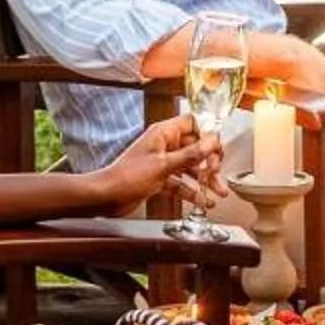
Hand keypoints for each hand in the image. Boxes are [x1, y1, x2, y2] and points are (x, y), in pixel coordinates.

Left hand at [93, 114, 223, 216]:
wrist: (106, 197)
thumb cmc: (127, 177)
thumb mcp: (163, 165)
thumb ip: (190, 155)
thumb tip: (211, 143)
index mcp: (164, 133)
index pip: (193, 123)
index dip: (208, 133)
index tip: (217, 148)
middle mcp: (165, 145)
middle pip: (195, 147)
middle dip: (210, 160)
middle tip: (216, 171)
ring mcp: (163, 162)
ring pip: (190, 167)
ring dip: (205, 179)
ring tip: (218, 191)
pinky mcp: (160, 179)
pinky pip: (181, 182)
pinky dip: (192, 192)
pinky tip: (203, 201)